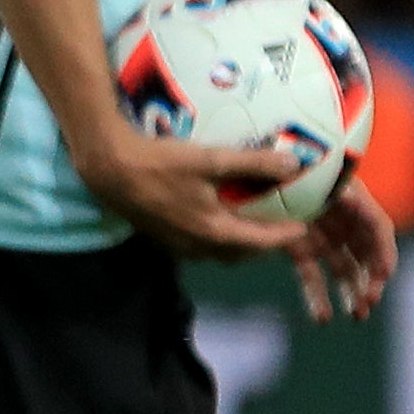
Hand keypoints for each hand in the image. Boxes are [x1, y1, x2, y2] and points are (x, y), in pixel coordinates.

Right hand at [76, 123, 312, 262]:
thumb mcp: (210, 159)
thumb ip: (253, 164)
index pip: (261, 242)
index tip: (304, 227)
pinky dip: (215, 238)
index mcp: (214, 231)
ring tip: (247, 223)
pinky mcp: (161, 237)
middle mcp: (197, 246)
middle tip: (277, 225)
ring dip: (237, 244)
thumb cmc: (161, 164)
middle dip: (262, 244)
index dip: (286, 236)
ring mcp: (177, 245)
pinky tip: (211, 217)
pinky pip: (198, 247)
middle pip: (241, 254)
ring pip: (218, 253)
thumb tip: (294, 165)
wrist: (109, 169)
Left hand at [287, 167, 396, 324]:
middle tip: (370, 301)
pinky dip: (317, 297)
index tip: (384, 274)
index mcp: (350, 198)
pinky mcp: (300, 250)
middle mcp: (342, 220)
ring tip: (358, 316)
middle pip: (366, 253)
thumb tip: (347, 198)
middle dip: (372, 278)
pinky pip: (312, 276)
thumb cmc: (284, 163)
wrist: (254, 167)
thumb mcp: (307, 170)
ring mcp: (322, 236)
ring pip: (344, 270)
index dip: (384, 250)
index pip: (378, 227)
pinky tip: (323, 318)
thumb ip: (327, 184)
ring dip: (353, 292)